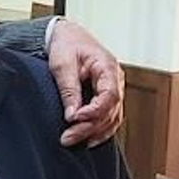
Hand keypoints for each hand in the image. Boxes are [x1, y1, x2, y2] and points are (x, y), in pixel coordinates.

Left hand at [46, 18, 124, 146]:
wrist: (67, 37)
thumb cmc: (66, 45)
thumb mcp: (62, 65)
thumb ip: (69, 90)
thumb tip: (72, 115)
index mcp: (108, 67)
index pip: (110, 96)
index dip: (94, 112)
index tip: (74, 119)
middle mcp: (116, 80)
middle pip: (111, 111)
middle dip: (89, 127)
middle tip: (67, 138)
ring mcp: (114, 89)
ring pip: (113, 118)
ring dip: (94, 132)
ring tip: (73, 141)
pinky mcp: (107, 97)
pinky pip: (110, 118)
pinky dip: (100, 131)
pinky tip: (87, 140)